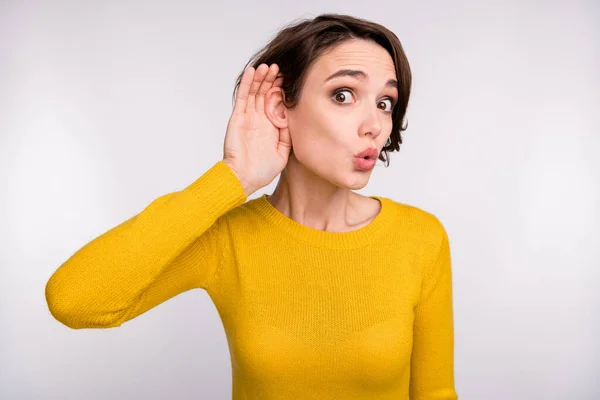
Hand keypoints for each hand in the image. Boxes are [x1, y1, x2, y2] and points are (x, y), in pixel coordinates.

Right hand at [222, 63, 291, 195]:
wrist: (244, 179)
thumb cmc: (262, 171)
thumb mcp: (282, 153)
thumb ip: (288, 137)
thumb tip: (293, 121)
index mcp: (270, 127)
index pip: (276, 103)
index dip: (282, 90)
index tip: (291, 79)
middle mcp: (259, 120)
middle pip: (266, 94)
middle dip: (273, 80)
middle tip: (280, 67)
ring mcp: (248, 117)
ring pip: (255, 92)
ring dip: (262, 78)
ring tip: (269, 66)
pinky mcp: (238, 117)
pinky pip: (243, 97)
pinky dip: (248, 83)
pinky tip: (252, 71)